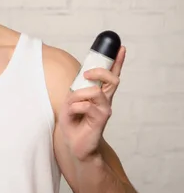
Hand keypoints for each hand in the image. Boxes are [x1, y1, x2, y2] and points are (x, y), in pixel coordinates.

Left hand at [58, 46, 125, 161]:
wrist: (74, 144)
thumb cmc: (73, 122)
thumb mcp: (71, 101)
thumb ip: (78, 90)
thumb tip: (81, 78)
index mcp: (99, 94)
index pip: (111, 75)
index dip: (117, 62)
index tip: (120, 48)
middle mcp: (105, 101)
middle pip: (112, 79)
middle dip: (100, 72)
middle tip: (86, 73)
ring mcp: (105, 110)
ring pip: (95, 92)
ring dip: (78, 96)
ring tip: (72, 106)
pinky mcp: (101, 119)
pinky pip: (85, 105)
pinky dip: (74, 108)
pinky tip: (73, 116)